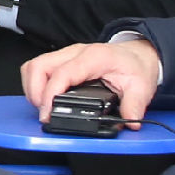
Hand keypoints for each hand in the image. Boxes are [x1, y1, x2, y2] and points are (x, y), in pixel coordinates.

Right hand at [20, 38, 162, 123]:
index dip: (50, 94)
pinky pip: (38, 68)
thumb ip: (134, 105)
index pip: (62, 73)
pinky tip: (44, 98)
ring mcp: (66, 56)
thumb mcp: (142, 87)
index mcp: (94, 58)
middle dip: (35, 92)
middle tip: (44, 113)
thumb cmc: (134, 67)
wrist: (136, 55)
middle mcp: (76, 53)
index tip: (47, 113)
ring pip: (34, 66)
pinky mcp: (62, 61)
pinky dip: (35, 84)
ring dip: (33, 88)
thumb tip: (129, 121)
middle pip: (39, 66)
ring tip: (43, 107)